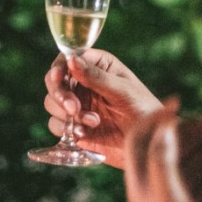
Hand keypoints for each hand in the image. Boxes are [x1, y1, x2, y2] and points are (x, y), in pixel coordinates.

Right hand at [44, 49, 161, 168]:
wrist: (149, 143)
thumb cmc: (143, 109)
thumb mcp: (122, 91)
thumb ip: (96, 76)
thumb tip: (71, 59)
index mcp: (98, 65)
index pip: (68, 58)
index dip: (59, 67)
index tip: (58, 78)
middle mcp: (84, 82)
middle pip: (54, 81)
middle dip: (60, 94)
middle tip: (74, 108)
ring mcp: (78, 104)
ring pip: (52, 103)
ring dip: (67, 114)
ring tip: (94, 122)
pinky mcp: (74, 125)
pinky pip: (57, 124)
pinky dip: (66, 129)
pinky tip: (84, 133)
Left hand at [124, 105, 201, 201]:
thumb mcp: (172, 199)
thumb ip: (163, 161)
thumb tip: (164, 127)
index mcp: (140, 188)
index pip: (138, 141)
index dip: (155, 118)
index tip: (179, 102)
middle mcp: (153, 194)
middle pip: (163, 150)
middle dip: (184, 132)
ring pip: (185, 165)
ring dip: (201, 148)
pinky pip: (201, 182)